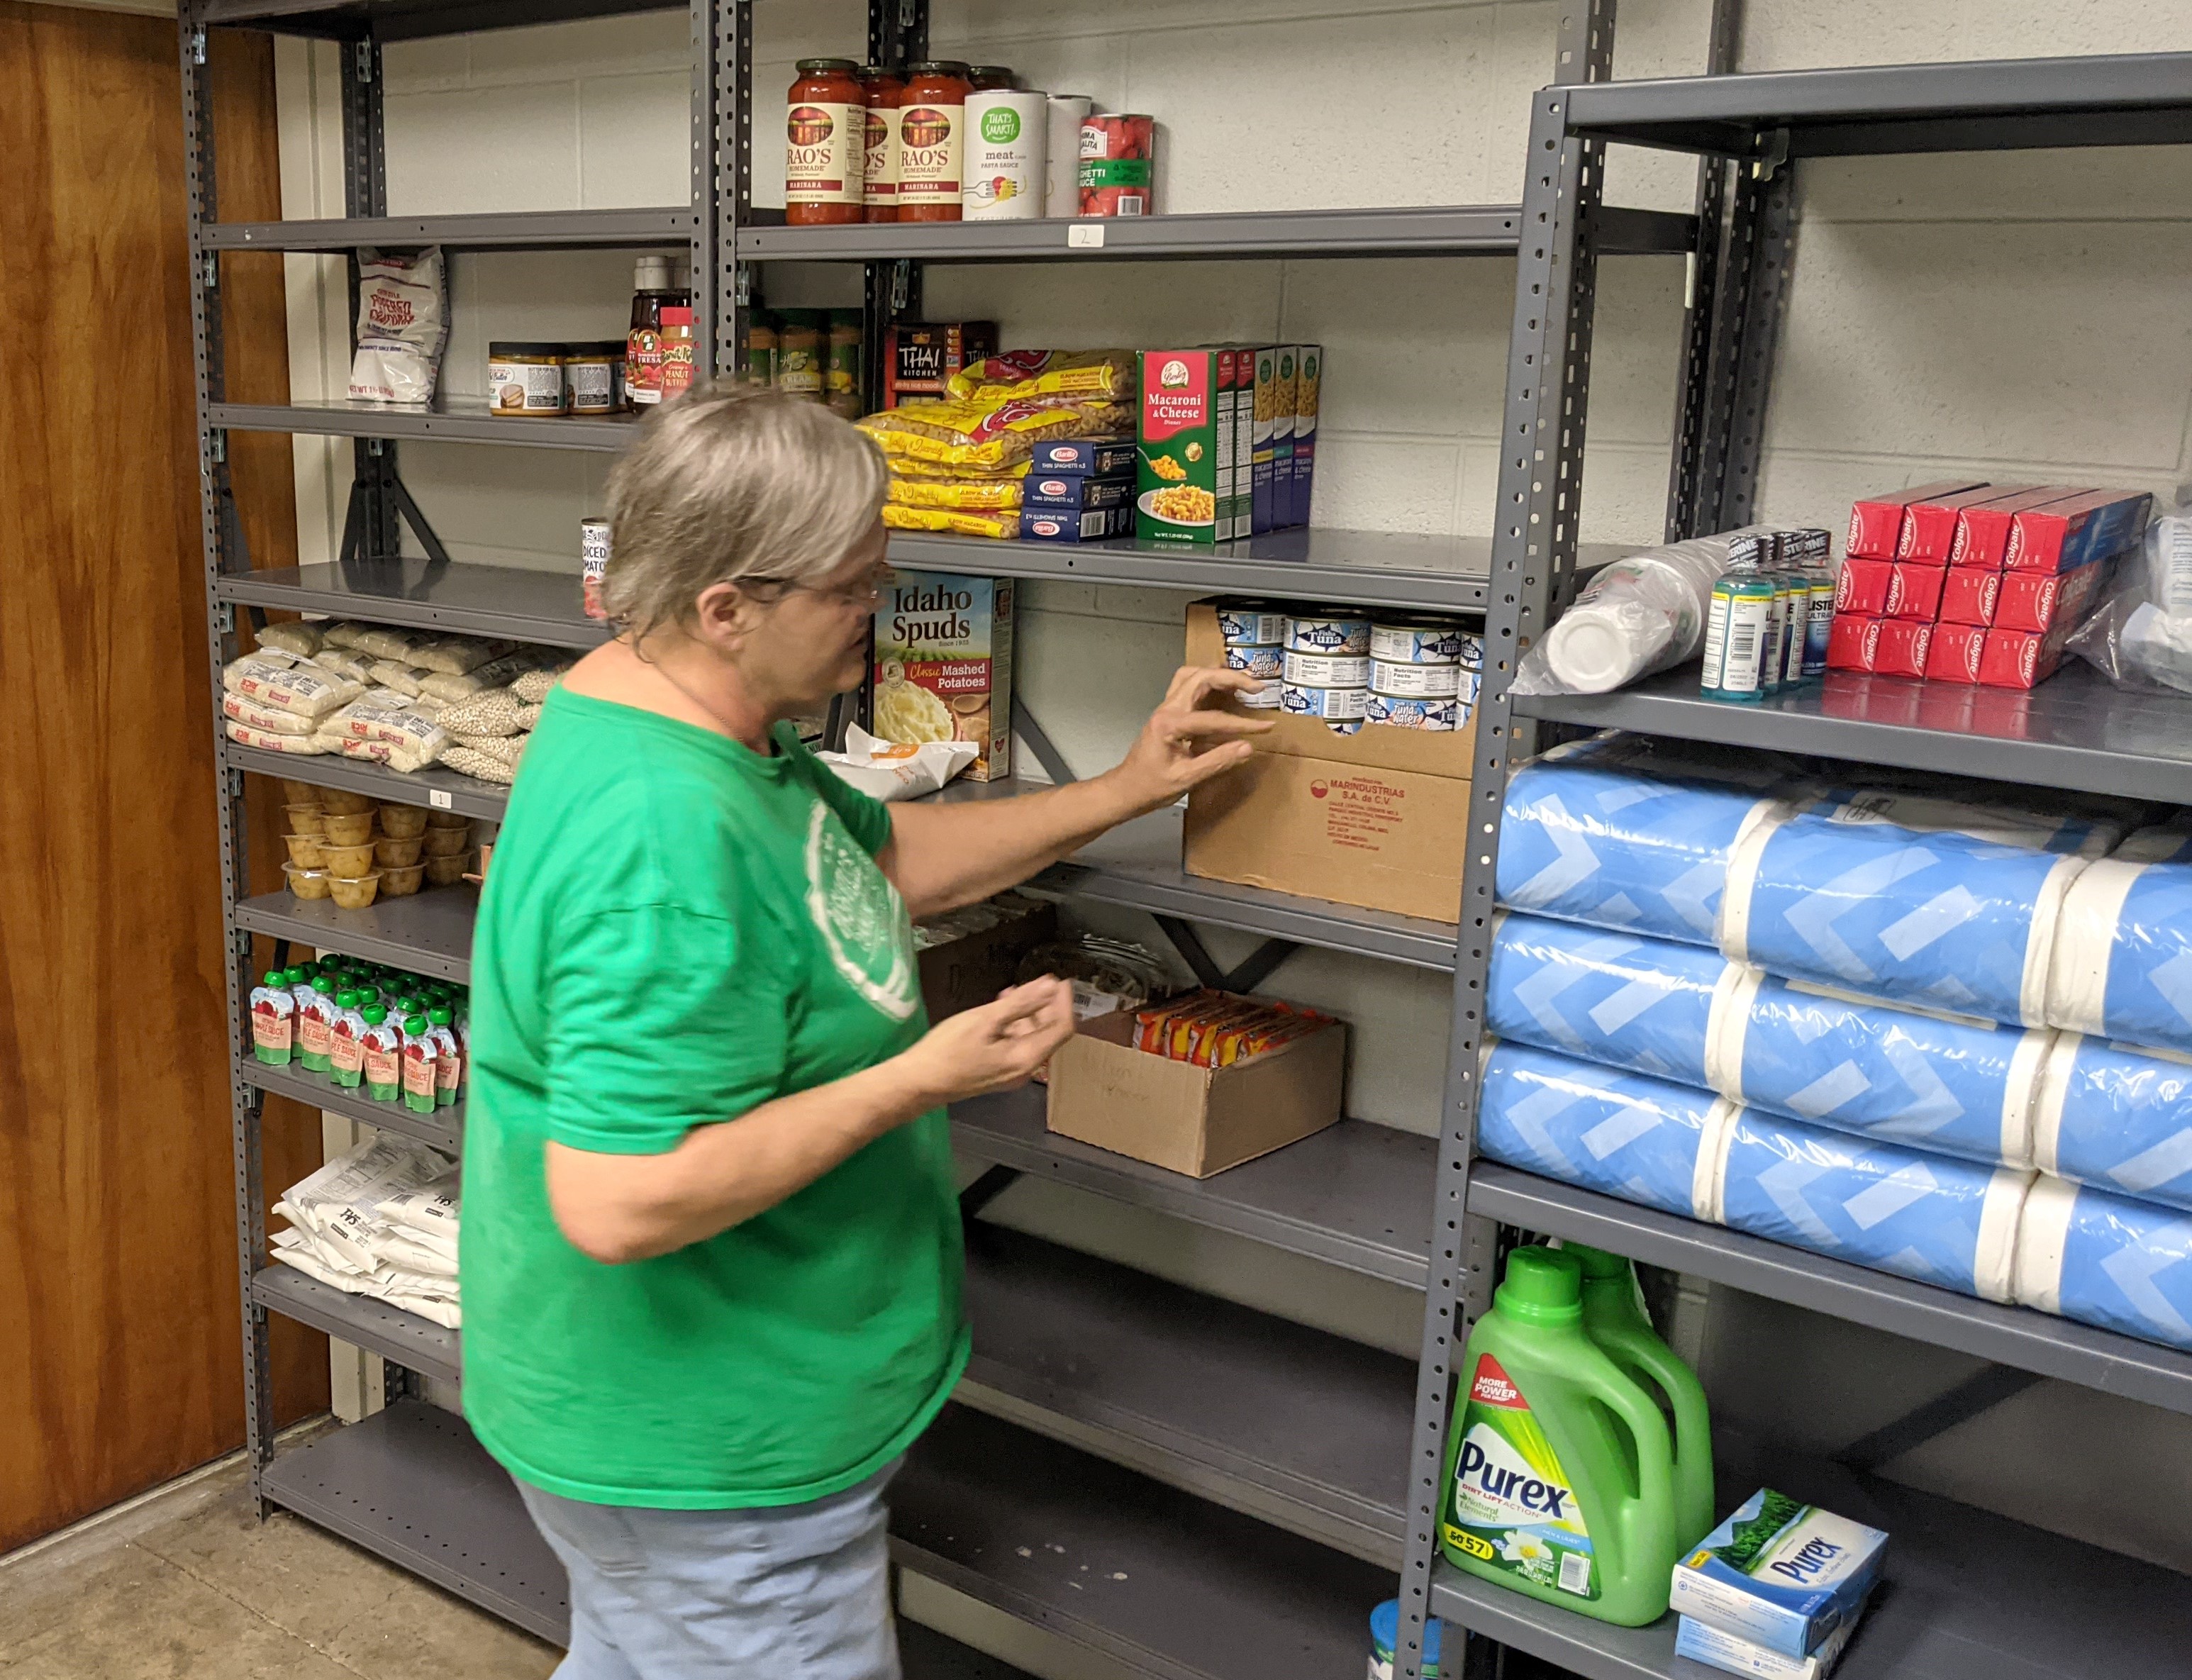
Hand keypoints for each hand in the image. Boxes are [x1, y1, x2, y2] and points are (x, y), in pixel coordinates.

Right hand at [894, 977, 1079, 1105]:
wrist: (918, 1082)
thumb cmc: (947, 1050)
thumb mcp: (985, 1020)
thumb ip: (1021, 1004)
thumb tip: (1049, 987)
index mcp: (1026, 1058)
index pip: (1061, 1028)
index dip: (1064, 1002)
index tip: (1059, 980)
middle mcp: (1024, 1069)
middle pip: (1048, 1033)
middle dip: (1046, 1005)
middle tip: (1038, 981)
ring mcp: (1010, 1072)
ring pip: (1030, 1037)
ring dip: (1027, 1013)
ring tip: (1014, 990)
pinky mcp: (996, 1071)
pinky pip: (1015, 1044)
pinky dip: (1013, 1024)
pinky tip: (999, 1009)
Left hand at [1104, 665, 1274, 815]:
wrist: (1126, 789)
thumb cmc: (1151, 786)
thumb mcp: (1186, 779)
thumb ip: (1217, 761)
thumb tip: (1247, 747)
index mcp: (1169, 724)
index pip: (1213, 718)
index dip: (1242, 724)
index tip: (1266, 727)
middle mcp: (1167, 709)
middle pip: (1201, 678)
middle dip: (1231, 678)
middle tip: (1257, 686)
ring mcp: (1166, 707)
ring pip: (1192, 675)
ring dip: (1218, 673)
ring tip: (1243, 680)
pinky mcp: (1169, 712)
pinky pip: (1188, 686)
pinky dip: (1207, 681)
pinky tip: (1223, 688)